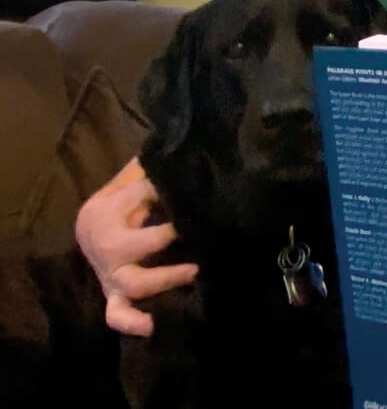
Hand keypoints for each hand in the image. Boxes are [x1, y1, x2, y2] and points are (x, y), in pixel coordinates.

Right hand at [74, 157, 197, 336]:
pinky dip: (133, 322)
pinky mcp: (114, 295)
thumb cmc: (121, 200)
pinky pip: (118, 315)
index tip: (189, 191)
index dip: (160, 192)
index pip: (137, 198)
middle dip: (161, 241)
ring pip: (132, 284)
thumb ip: (149, 172)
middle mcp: (104, 247)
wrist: (90, 229)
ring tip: (195, 271)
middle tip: (194, 233)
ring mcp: (109, 275)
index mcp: (104, 213)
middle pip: (128, 247)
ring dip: (164, 278)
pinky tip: (154, 325)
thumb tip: (180, 161)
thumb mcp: (131, 179)